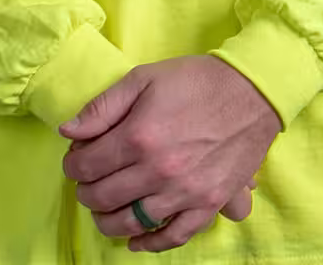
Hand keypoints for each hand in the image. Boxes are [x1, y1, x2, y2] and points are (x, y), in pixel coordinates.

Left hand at [62, 55, 283, 250]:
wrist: (254, 90)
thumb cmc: (197, 81)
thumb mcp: (144, 79)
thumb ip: (102, 107)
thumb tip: (67, 131)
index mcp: (138, 137)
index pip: (85, 167)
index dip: (73, 164)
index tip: (78, 158)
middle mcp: (158, 171)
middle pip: (102, 197)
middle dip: (86, 191)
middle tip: (90, 180)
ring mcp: (184, 192)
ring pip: (130, 222)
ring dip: (108, 219)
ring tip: (106, 208)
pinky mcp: (208, 203)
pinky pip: (173, 236)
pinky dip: (150, 243)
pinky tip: (136, 239)